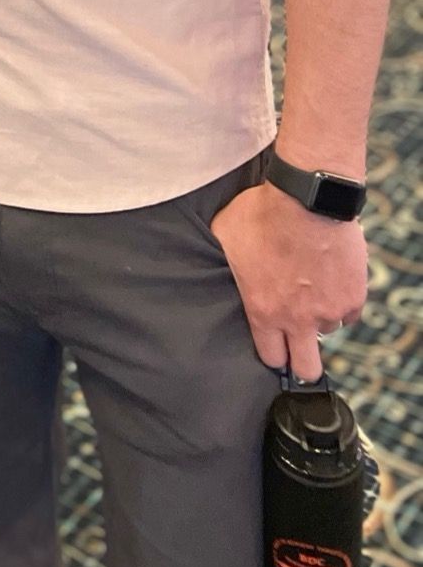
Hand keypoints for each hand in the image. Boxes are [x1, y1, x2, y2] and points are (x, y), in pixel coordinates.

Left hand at [210, 180, 366, 381]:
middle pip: (306, 369)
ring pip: (327, 330)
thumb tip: (212, 263)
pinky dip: (340, 300)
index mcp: (264, 311)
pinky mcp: (353, 296)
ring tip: (309, 289)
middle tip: (297, 346)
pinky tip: (329, 280)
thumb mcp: (226, 237)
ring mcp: (329, 310)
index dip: (271, 353)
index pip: (270, 357)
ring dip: (319, 317)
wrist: (306, 198)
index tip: (273, 345)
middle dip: (301, 362)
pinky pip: (348, 312)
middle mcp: (298, 319)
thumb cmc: (262, 213)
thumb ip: (226, 263)